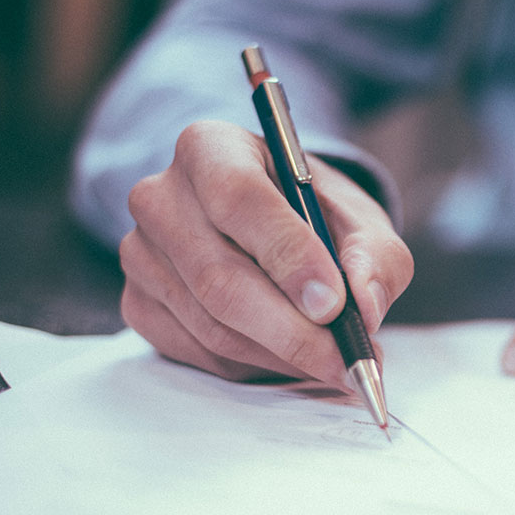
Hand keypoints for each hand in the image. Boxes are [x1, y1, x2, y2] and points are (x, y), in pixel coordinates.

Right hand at [118, 120, 412, 386]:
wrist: (273, 228)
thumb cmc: (315, 216)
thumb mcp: (360, 220)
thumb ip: (375, 257)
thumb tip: (364, 306)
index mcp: (210, 148)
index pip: (239, 198)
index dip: (288, 255)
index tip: (333, 304)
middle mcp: (161, 196)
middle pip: (219, 277)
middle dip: (292, 330)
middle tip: (346, 360)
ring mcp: (141, 253)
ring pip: (212, 325)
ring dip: (281, 355)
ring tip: (334, 362)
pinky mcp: (138, 303)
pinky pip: (198, 352)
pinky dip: (254, 366)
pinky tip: (290, 357)